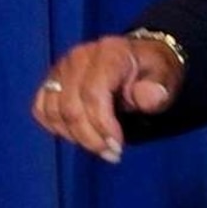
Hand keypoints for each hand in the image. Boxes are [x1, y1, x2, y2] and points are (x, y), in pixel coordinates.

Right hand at [29, 33, 182, 164]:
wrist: (138, 60)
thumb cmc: (151, 72)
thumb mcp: (165, 78)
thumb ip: (158, 89)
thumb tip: (147, 98)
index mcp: (110, 52)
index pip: (93, 93)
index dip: (102, 125)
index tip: (117, 147)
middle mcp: (79, 56)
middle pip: (71, 106)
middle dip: (90, 138)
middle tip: (111, 154)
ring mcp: (61, 67)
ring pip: (53, 111)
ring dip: (74, 137)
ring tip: (99, 148)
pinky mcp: (51, 80)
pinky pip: (41, 109)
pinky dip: (55, 127)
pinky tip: (78, 136)